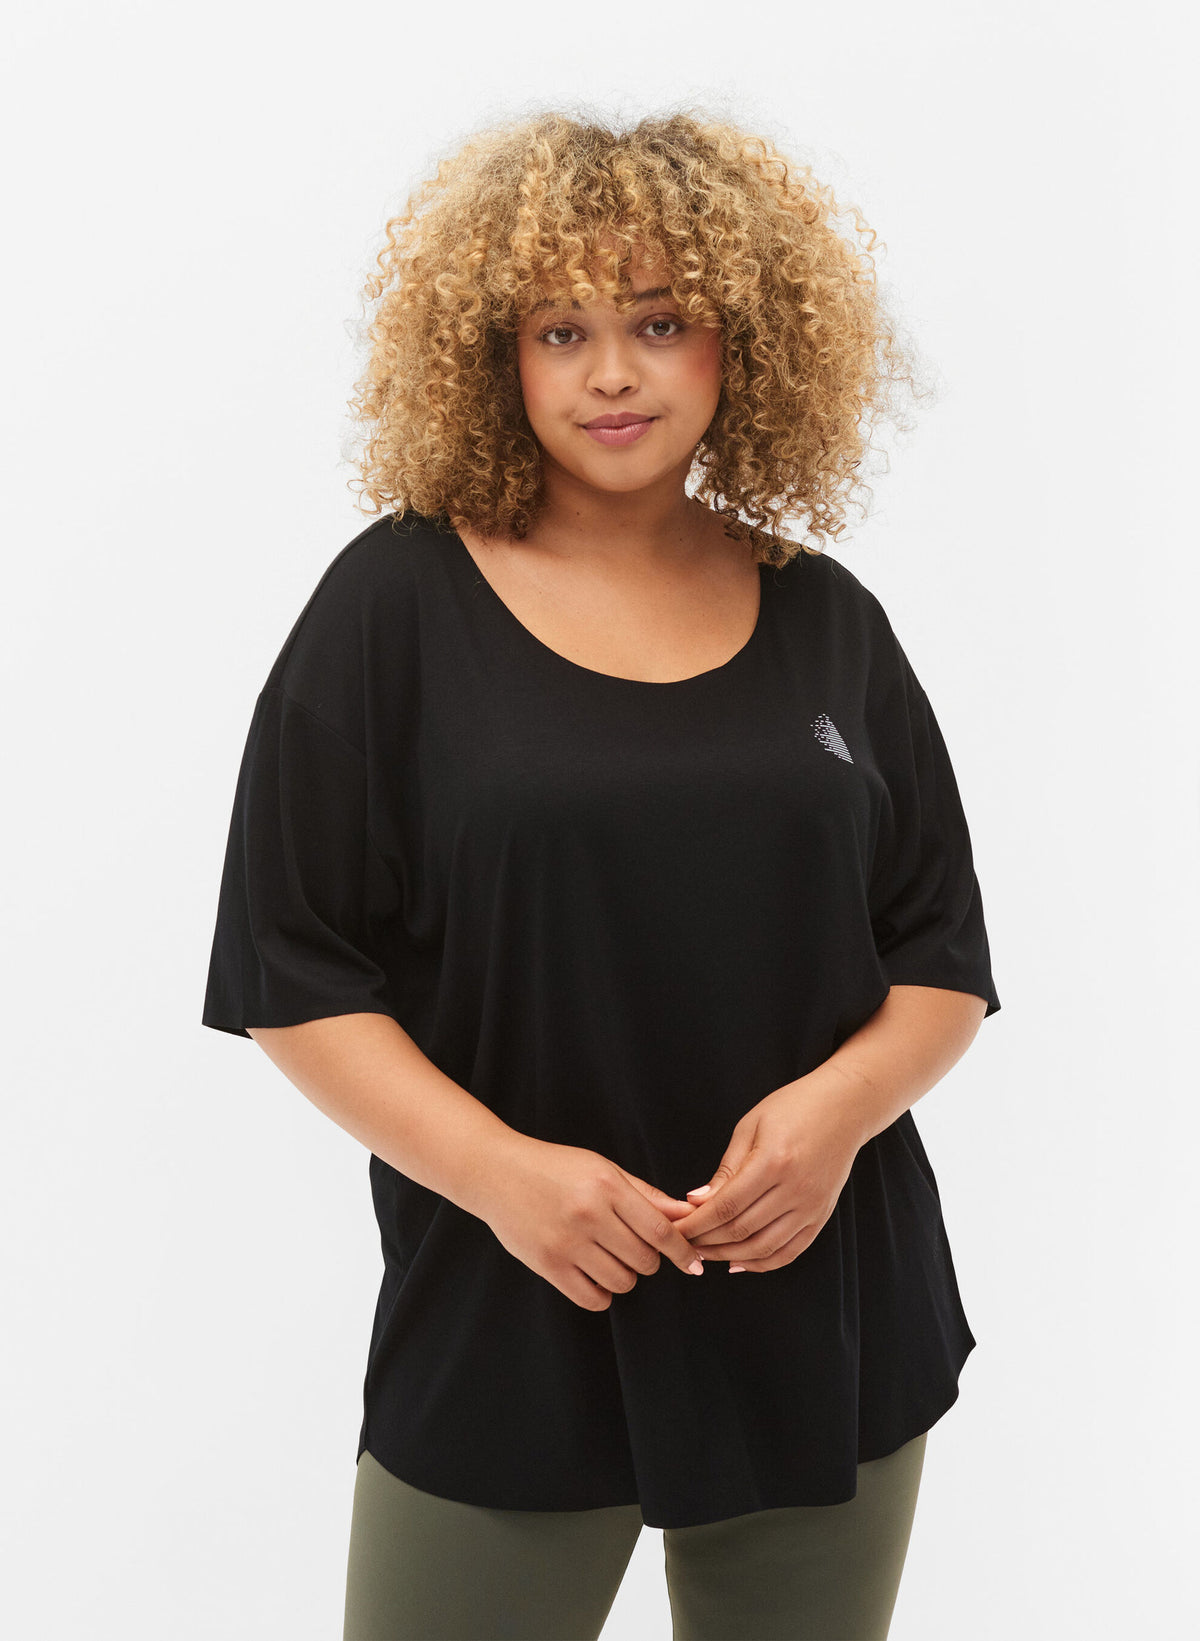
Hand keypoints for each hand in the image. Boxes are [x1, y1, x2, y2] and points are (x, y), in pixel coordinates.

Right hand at [481, 1135, 706, 1311]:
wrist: (495, 1173)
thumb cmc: (554, 1167)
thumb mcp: (602, 1168)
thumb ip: (645, 1194)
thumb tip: (686, 1214)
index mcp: (607, 1187)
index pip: (661, 1230)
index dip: (683, 1251)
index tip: (693, 1264)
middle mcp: (589, 1215)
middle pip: (645, 1260)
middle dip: (649, 1260)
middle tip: (635, 1248)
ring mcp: (566, 1242)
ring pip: (622, 1282)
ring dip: (625, 1276)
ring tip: (610, 1257)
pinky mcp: (547, 1265)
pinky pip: (592, 1298)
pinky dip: (601, 1293)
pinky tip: (595, 1275)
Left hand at [675, 1077, 865, 1272]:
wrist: (845, 1107)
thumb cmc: (794, 1107)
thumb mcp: (751, 1126)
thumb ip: (726, 1169)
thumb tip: (697, 1202)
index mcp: (773, 1162)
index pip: (725, 1207)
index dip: (696, 1224)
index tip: (676, 1229)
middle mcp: (795, 1190)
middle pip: (742, 1231)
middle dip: (707, 1242)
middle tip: (684, 1243)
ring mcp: (812, 1207)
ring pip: (764, 1248)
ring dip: (729, 1257)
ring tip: (705, 1255)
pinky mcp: (822, 1216)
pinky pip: (790, 1252)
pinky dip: (763, 1263)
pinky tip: (739, 1263)